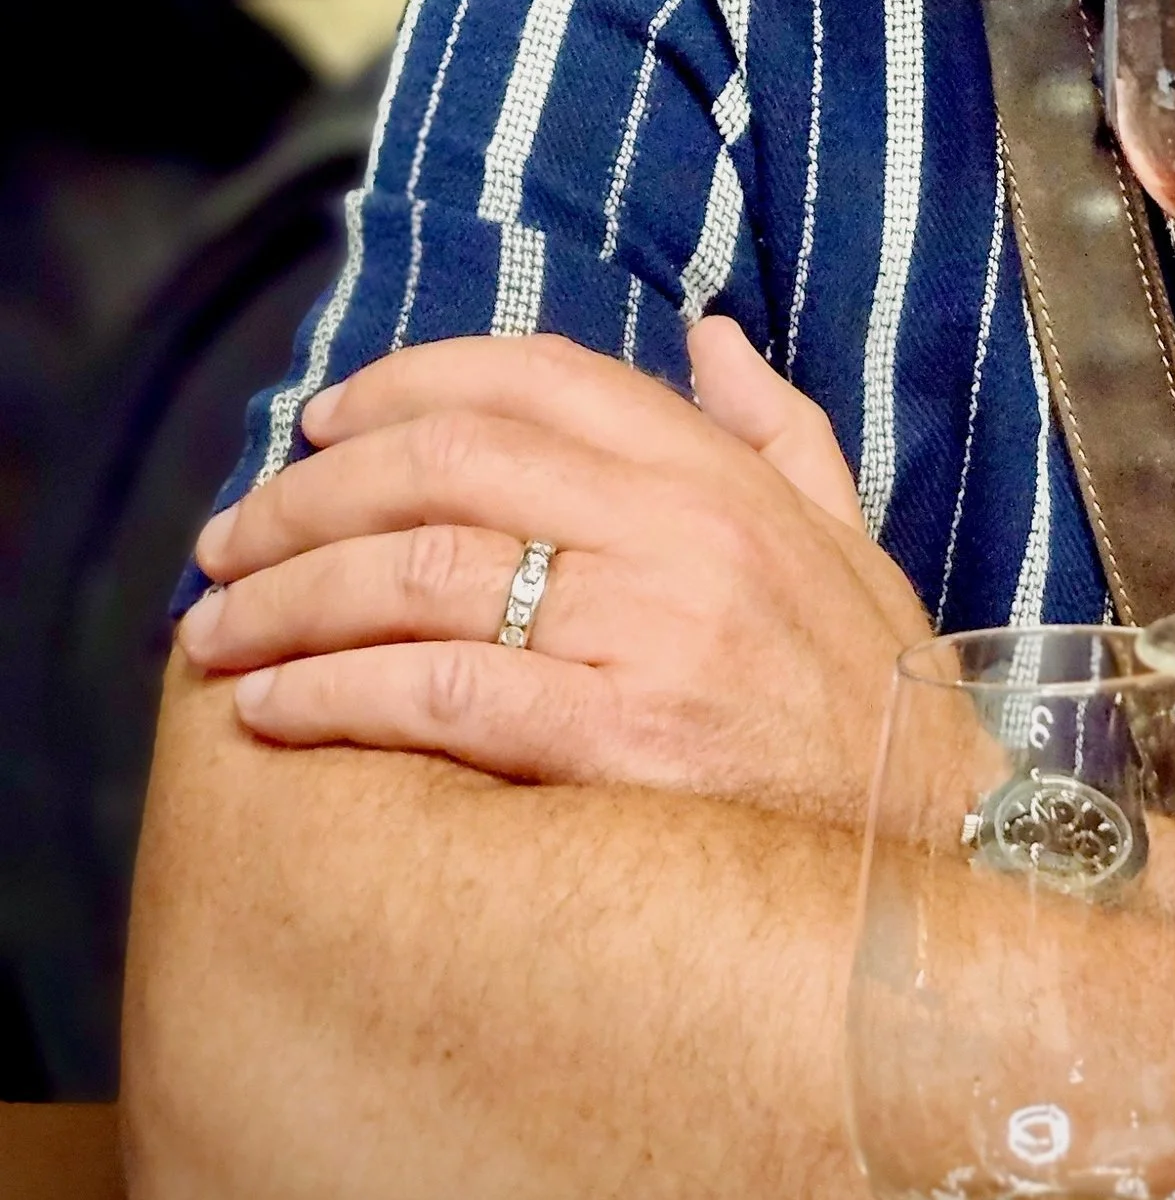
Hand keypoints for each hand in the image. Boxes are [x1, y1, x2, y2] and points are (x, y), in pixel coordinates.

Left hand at [181, 323, 928, 816]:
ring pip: (422, 576)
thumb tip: (712, 338)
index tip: (320, 425)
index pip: (538, 379)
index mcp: (725, 479)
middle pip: (450, 467)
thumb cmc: (875, 707)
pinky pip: (441, 693)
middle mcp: (685, 536)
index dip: (406, 386)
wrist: (933, 861)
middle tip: (229, 540)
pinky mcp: (621, 742)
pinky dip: (334, 694)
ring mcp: (653, 635)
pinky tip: (274, 710)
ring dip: (290, 598)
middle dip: (309, 496)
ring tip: (216, 634)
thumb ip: (777, 433)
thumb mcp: (849, 544)